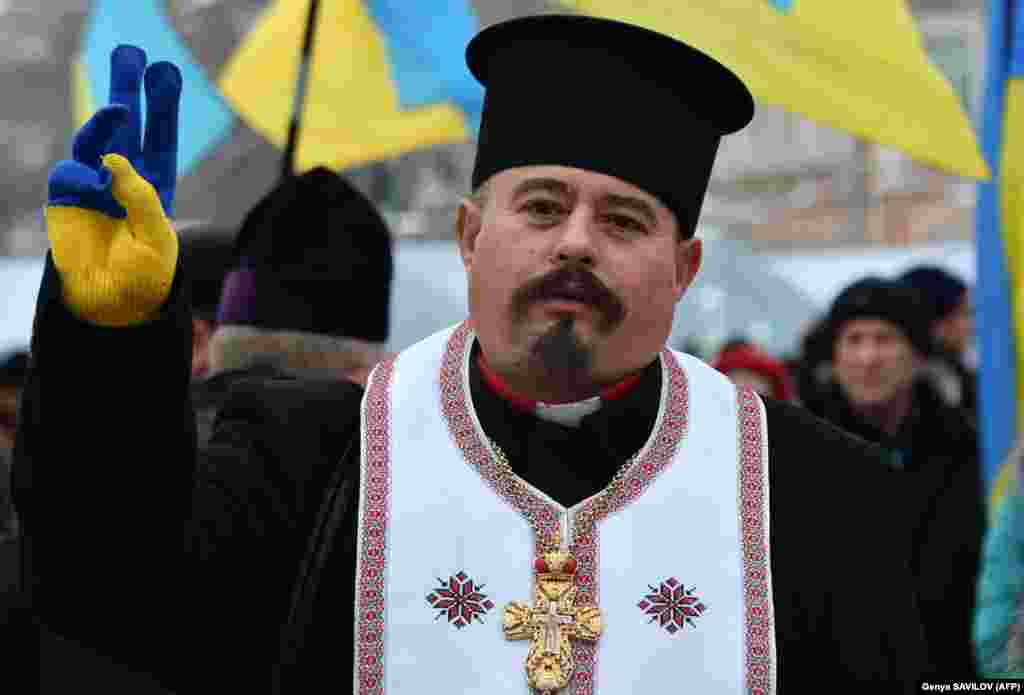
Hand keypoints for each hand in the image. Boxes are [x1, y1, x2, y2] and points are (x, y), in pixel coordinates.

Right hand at [45, 45, 181, 326]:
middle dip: (126, 89)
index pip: (160, 138)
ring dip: (104, 119)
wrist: (114, 303)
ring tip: (118, 108)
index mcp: (155, 184)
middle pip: (126, 127)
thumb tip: (113, 161)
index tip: (166, 72)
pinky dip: (82, 173)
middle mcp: (124, 179)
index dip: (161, 106)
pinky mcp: (67, 198)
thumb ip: (141, 197)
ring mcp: (93, 186)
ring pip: (94, 139)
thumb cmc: (145, 272)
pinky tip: (97, 185)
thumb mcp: (157, 236)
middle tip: (130, 52)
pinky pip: (70, 173)